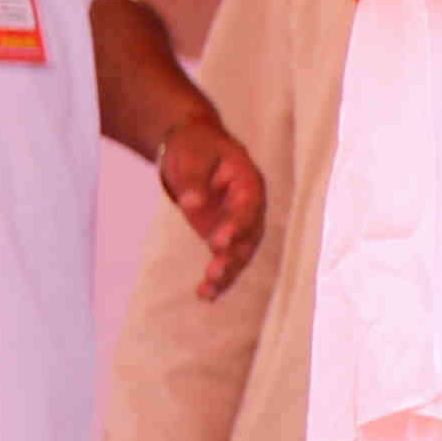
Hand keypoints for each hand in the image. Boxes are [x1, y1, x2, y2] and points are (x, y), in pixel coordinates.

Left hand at [157, 113, 266, 295]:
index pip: (248, 206)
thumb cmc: (196, 147)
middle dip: (233, 255)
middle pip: (249, 234)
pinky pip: (226, 257)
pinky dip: (218, 276)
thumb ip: (194, 181)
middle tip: (214, 272)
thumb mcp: (192, 157)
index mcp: (248, 181)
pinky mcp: (223, 233)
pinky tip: (205, 294)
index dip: (237, 225)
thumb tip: (192, 204)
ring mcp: (236, 221)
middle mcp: (248, 205)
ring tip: (207, 289)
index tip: (219, 241)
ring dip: (227, 272)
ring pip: (240, 252)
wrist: (193, 146)